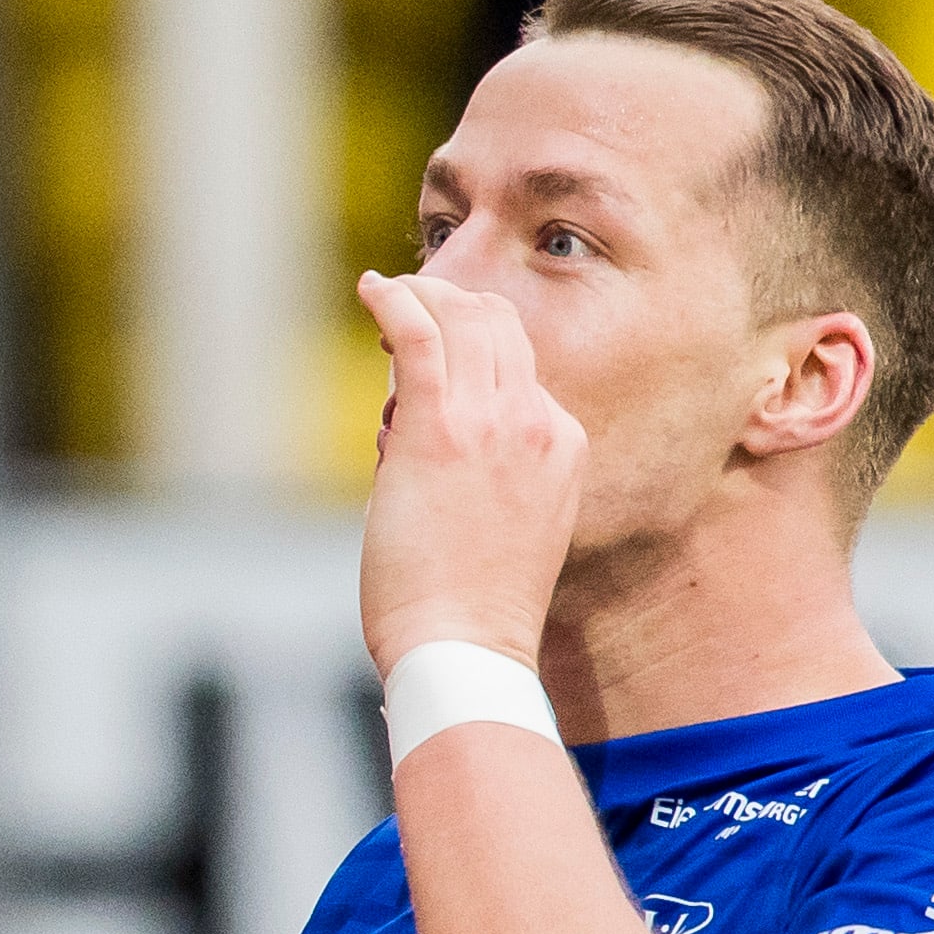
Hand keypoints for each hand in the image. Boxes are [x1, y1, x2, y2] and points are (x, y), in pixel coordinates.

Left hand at [354, 270, 585, 678]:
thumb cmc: (471, 606)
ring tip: (384, 296)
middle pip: (499, 326)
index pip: (518, 368)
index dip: (468, 350)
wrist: (468, 645)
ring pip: (463, 319)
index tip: (423, 353)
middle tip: (402, 309)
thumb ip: (483, 474)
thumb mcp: (509, 525)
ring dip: (419, 296)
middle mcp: (536, 422)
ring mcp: (493, 422)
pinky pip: (420, 336)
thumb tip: (409, 435)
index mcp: (561, 444)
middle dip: (449, 305)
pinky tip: (372, 289)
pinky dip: (395, 301)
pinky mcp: (439, 430)